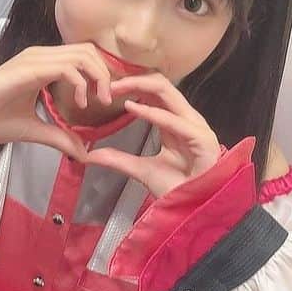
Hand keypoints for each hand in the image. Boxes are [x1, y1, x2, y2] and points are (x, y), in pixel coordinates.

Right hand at [0, 43, 113, 161]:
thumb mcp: (33, 131)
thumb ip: (59, 137)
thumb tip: (83, 152)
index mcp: (42, 65)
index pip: (82, 57)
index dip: (101, 74)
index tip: (106, 99)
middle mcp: (40, 56)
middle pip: (88, 50)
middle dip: (105, 73)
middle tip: (107, 100)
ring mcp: (33, 59)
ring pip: (82, 54)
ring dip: (97, 77)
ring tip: (96, 101)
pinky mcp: (27, 69)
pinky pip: (66, 68)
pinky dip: (81, 84)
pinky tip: (79, 104)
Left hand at [83, 73, 221, 197]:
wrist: (196, 210)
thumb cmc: (177, 189)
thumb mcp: (141, 170)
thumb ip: (119, 160)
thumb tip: (90, 155)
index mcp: (175, 122)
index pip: (155, 93)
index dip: (131, 85)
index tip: (106, 88)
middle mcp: (186, 119)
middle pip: (161, 86)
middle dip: (133, 80)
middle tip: (107, 82)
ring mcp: (196, 127)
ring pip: (168, 93)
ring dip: (139, 87)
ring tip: (116, 89)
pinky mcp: (202, 139)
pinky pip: (174, 121)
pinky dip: (152, 113)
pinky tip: (131, 109)